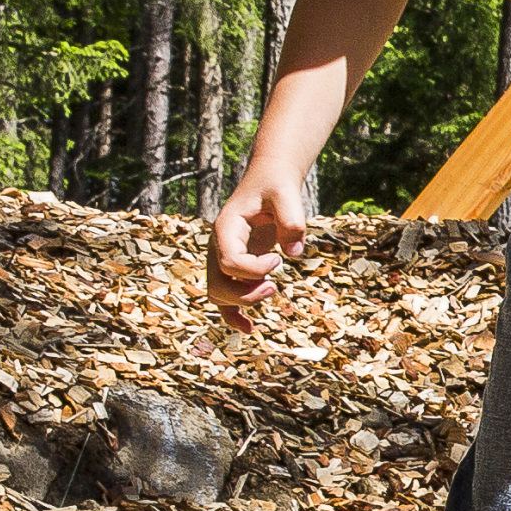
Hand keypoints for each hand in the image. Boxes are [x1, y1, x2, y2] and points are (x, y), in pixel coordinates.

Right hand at [208, 148, 320, 321]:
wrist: (268, 182)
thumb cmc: (275, 188)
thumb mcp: (286, 194)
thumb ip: (292, 219)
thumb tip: (294, 252)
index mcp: (225, 228)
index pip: (228, 261)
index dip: (254, 269)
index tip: (277, 259)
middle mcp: (217, 246)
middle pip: (218, 284)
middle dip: (246, 293)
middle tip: (274, 285)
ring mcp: (221, 259)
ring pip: (219, 295)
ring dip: (242, 304)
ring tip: (272, 290)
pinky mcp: (232, 268)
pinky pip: (224, 298)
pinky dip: (234, 315)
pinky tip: (250, 328)